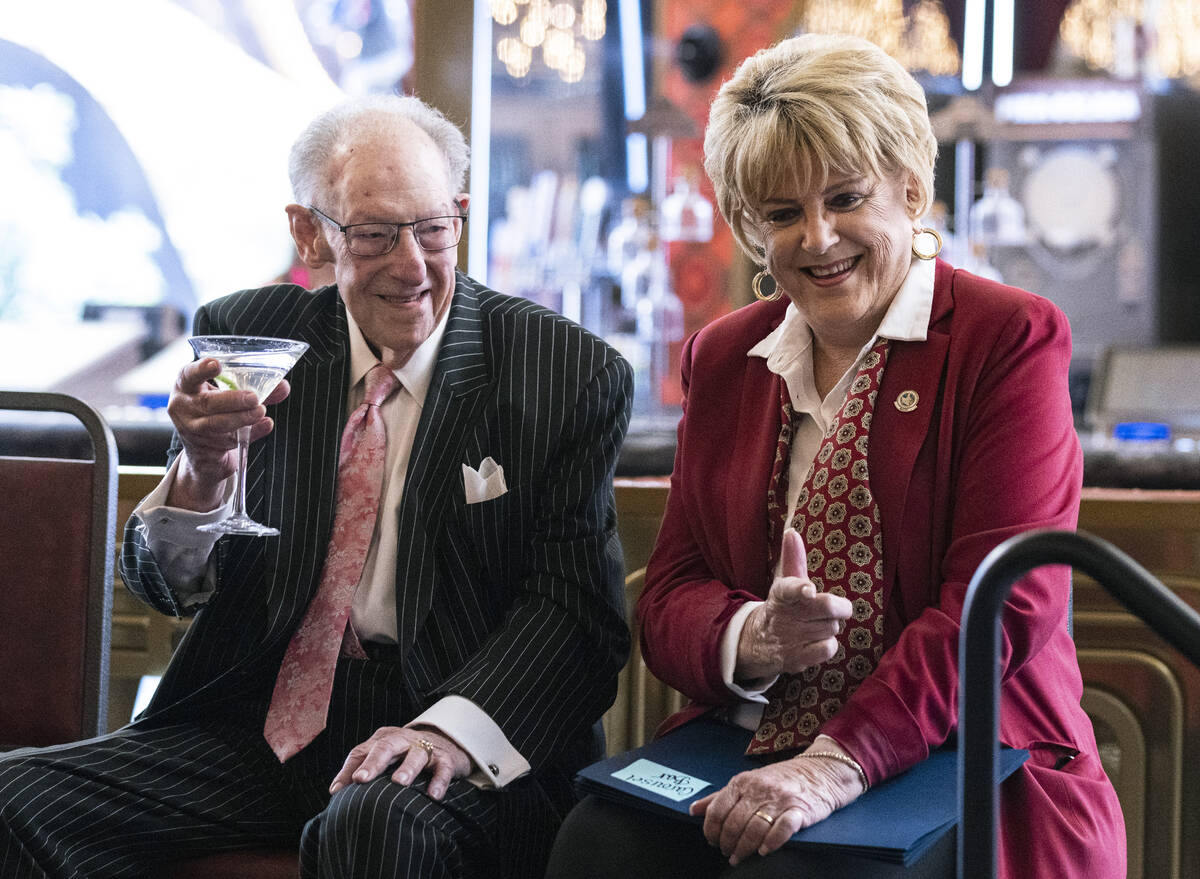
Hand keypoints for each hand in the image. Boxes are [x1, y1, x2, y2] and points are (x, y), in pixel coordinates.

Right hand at [165, 357, 288, 510]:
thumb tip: (283, 386)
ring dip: (242, 417)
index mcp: (186, 385)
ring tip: (261, 411)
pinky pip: (228, 440)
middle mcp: (184, 406)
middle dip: (233, 399)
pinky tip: (266, 425)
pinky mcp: (205, 448)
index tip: (216, 364)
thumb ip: (257, 388)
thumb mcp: (231, 395)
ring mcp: (192, 429)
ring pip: (216, 423)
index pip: (189, 374)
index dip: (201, 369)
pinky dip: (252, 432)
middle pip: (207, 402)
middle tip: (254, 398)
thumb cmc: (217, 412)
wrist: (205, 451)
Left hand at [329, 726, 470, 800]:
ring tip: (399, 782)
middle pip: (386, 746)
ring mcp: (425, 747)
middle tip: (361, 779)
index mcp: (383, 739)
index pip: (362, 751)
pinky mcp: (445, 758)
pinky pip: (443, 768)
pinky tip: (434, 795)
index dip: (349, 769)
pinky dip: (439, 780)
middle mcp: (403, 739)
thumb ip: (359, 769)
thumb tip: (335, 791)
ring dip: (407, 768)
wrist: (446, 743)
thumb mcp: (383, 758)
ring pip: (416, 754)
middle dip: (373, 762)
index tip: (339, 789)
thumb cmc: (405, 755)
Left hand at [689, 742, 864, 865]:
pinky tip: (764, 851)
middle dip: (727, 843)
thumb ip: (720, 797)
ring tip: (740, 857)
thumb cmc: (781, 779)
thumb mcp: (747, 782)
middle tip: (727, 853)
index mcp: (742, 782)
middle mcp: (759, 789)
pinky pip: (783, 828)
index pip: (718, 810)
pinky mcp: (800, 810)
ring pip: (754, 828)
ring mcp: (780, 800)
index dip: (711, 830)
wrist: (820, 771)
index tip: (712, 841)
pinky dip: (771, 842)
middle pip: (734, 823)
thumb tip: (693, 810)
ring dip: (744, 848)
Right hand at [736, 530, 852, 680]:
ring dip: (830, 626)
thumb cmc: (783, 606)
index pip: (790, 588)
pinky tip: (818, 641)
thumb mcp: (784, 582)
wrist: (760, 641)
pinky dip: (829, 644)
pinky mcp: (797, 659)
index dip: (800, 589)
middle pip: (827, 608)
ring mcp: (790, 639)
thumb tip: (791, 531)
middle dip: (837, 607)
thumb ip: (792, 558)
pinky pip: (828, 649)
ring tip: (816, 625)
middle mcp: (784, 615)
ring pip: (831, 628)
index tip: (809, 590)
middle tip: (835, 607)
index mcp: (781, 593)